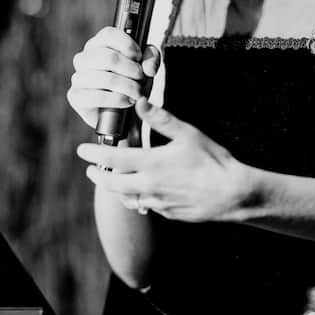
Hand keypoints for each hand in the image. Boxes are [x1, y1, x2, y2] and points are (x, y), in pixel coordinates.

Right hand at [66, 27, 161, 128]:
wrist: (123, 113)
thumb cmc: (132, 83)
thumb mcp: (146, 68)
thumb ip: (151, 59)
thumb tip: (148, 68)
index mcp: (99, 44)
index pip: (108, 34)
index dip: (127, 45)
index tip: (138, 57)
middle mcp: (84, 57)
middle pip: (108, 57)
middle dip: (131, 70)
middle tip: (141, 79)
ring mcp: (77, 77)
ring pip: (105, 78)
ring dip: (128, 87)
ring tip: (137, 93)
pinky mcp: (75, 96)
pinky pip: (97, 97)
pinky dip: (117, 99)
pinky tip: (126, 101)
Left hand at [76, 99, 253, 222]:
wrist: (232, 193)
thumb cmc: (212, 160)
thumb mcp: (188, 134)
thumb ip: (161, 119)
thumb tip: (140, 102)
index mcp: (152, 163)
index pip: (112, 158)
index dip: (94, 154)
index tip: (82, 150)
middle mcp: (150, 185)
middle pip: (112, 184)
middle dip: (98, 175)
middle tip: (91, 170)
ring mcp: (158, 202)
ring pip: (126, 198)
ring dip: (116, 189)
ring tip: (113, 181)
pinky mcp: (168, 213)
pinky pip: (146, 207)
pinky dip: (138, 199)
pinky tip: (141, 193)